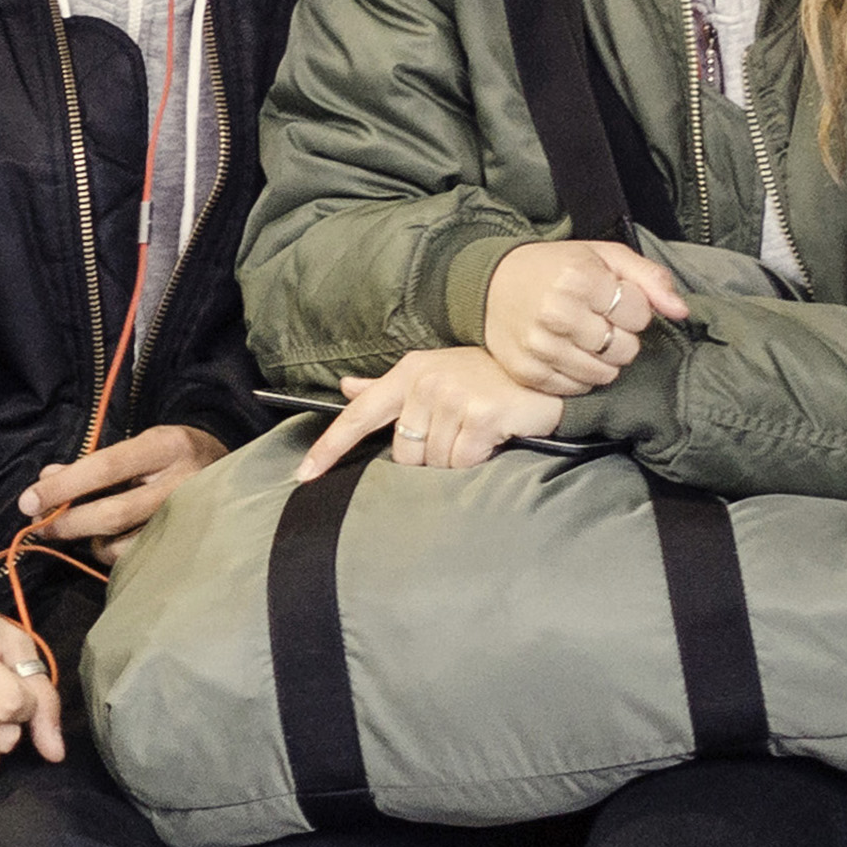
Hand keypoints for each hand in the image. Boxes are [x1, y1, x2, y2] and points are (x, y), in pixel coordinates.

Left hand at [15, 423, 226, 550]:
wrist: (234, 473)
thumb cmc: (173, 456)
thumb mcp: (138, 445)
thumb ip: (92, 463)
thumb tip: (45, 481)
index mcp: (165, 447)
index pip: (105, 467)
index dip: (63, 487)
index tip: (29, 501)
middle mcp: (181, 483)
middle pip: (112, 513)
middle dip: (69, 523)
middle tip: (40, 527)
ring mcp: (188, 520)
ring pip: (124, 543)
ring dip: (90, 541)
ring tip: (81, 529)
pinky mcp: (188, 546)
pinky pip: (138, 559)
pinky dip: (113, 553)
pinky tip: (109, 540)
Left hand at [299, 346, 569, 480]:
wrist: (542, 375)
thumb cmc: (484, 378)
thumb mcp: (433, 374)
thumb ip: (387, 388)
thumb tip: (347, 387)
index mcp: (408, 372)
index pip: (359, 414)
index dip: (329, 446)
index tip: (304, 474)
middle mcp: (426, 381)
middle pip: (404, 452)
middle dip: (428, 459)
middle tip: (458, 440)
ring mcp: (453, 396)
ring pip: (435, 462)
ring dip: (456, 461)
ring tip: (478, 437)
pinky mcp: (480, 415)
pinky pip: (463, 462)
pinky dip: (477, 461)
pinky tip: (493, 441)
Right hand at [481, 239, 691, 398]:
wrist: (492, 283)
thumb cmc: (556, 268)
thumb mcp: (605, 256)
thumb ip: (650, 279)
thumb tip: (682, 311)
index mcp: (579, 278)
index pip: (639, 315)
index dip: (633, 309)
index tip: (613, 300)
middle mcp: (557, 313)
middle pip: (624, 349)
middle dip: (620, 337)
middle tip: (599, 321)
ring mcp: (539, 346)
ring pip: (604, 374)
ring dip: (603, 360)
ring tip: (585, 338)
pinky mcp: (527, 371)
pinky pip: (576, 388)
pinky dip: (579, 375)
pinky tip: (568, 354)